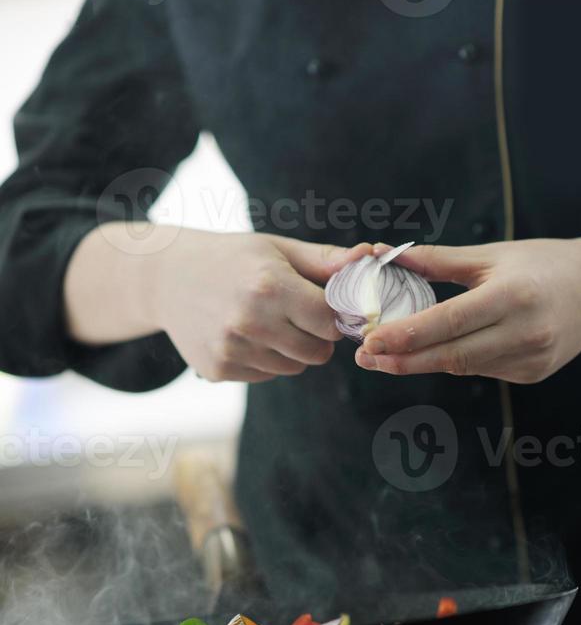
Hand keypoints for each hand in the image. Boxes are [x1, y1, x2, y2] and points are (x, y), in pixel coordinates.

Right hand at [153, 231, 370, 381]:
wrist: (167, 277)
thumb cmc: (232, 258)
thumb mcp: (277, 249)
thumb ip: (325, 261)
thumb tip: (369, 258)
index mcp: (269, 285)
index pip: (330, 320)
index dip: (337, 316)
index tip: (330, 307)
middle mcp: (250, 321)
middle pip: (318, 352)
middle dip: (319, 337)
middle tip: (303, 317)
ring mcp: (232, 349)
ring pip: (294, 367)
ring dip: (293, 349)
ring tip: (271, 322)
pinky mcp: (219, 369)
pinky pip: (267, 374)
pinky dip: (267, 360)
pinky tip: (247, 334)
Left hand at [354, 237, 580, 382]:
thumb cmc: (540, 264)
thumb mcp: (490, 254)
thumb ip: (436, 260)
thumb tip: (382, 253)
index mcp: (513, 296)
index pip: (449, 322)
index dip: (406, 336)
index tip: (370, 342)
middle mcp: (525, 332)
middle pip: (451, 356)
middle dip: (403, 360)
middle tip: (364, 358)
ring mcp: (530, 359)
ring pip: (463, 366)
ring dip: (422, 362)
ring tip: (385, 355)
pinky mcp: (531, 375)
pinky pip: (481, 370)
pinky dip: (454, 361)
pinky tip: (435, 351)